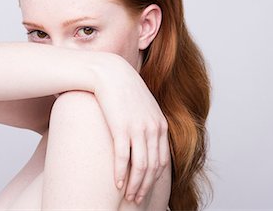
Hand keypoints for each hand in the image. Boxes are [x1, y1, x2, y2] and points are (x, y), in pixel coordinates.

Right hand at [92, 53, 169, 203]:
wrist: (110, 73)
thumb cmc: (125, 92)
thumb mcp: (144, 107)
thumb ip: (150, 124)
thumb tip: (147, 142)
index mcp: (161, 125)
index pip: (163, 160)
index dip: (155, 179)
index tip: (147, 190)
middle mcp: (153, 128)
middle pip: (153, 167)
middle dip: (146, 186)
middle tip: (137, 199)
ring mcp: (138, 128)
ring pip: (141, 166)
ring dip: (135, 185)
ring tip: (128, 196)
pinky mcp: (121, 128)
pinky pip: (123, 158)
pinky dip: (121, 174)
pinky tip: (116, 184)